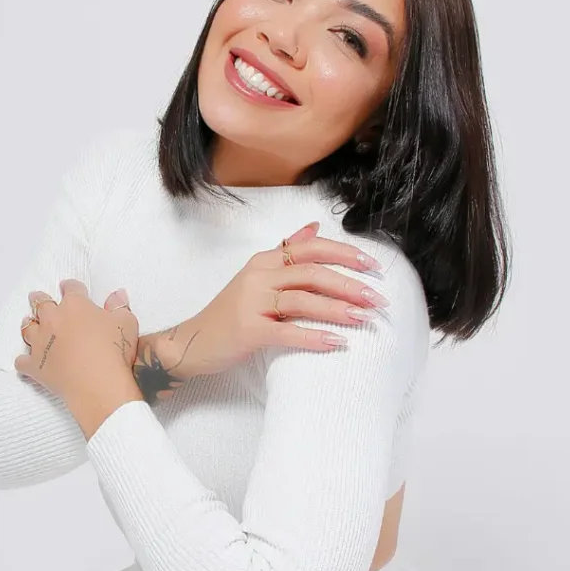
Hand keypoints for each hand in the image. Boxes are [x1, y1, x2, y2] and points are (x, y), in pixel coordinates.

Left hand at [15, 279, 138, 405]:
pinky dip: (24, 360)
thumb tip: (117, 294)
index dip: (70, 287)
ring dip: (29, 325)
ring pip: (28, 328)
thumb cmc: (114, 351)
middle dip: (40, 299)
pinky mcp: (35, 365)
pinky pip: (22, 361)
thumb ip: (120, 307)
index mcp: (75, 306)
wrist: (98, 384)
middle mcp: (53, 319)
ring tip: (29, 324)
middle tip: (38, 297)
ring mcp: (41, 342)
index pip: (71, 289)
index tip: (68, 287)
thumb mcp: (126, 324)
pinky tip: (27, 361)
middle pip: (41, 304)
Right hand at [152, 221, 389, 381]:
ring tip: (364, 318)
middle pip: (311, 272)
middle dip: (348, 283)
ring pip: (302, 300)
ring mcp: (251, 303)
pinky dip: (314, 337)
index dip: (344, 254)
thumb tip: (315, 228)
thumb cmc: (228, 313)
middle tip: (377, 298)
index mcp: (263, 261)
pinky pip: (286, 332)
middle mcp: (258, 277)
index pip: (310, 249)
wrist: (192, 342)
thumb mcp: (255, 276)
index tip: (373, 266)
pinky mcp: (248, 331)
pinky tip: (336, 342)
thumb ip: (285, 252)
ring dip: (338, 309)